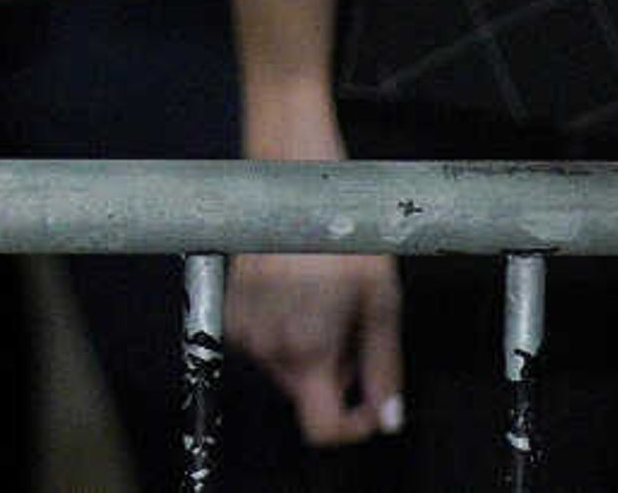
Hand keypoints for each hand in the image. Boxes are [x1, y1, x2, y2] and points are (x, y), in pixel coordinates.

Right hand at [227, 250, 401, 446]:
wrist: (290, 188)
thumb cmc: (340, 233)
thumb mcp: (381, 304)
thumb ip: (385, 369)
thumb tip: (388, 414)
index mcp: (308, 348)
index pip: (322, 428)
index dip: (353, 426)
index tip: (370, 406)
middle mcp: (268, 345)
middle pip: (305, 395)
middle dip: (334, 373)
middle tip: (351, 326)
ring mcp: (243, 328)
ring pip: (285, 368)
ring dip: (309, 350)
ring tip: (324, 302)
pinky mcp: (229, 309)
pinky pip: (263, 342)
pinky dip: (283, 331)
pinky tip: (297, 295)